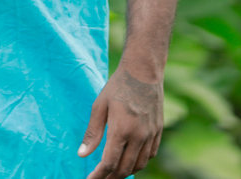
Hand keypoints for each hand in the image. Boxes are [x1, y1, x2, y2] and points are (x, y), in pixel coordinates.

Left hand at [79, 64, 164, 178]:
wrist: (143, 71)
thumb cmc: (118, 86)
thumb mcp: (99, 106)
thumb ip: (92, 133)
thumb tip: (82, 154)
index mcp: (121, 129)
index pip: (109, 163)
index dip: (99, 176)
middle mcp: (139, 135)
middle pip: (125, 169)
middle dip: (111, 177)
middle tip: (99, 178)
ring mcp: (151, 134)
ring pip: (139, 164)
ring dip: (125, 172)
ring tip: (112, 172)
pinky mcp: (158, 131)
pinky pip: (149, 155)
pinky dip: (139, 162)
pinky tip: (129, 159)